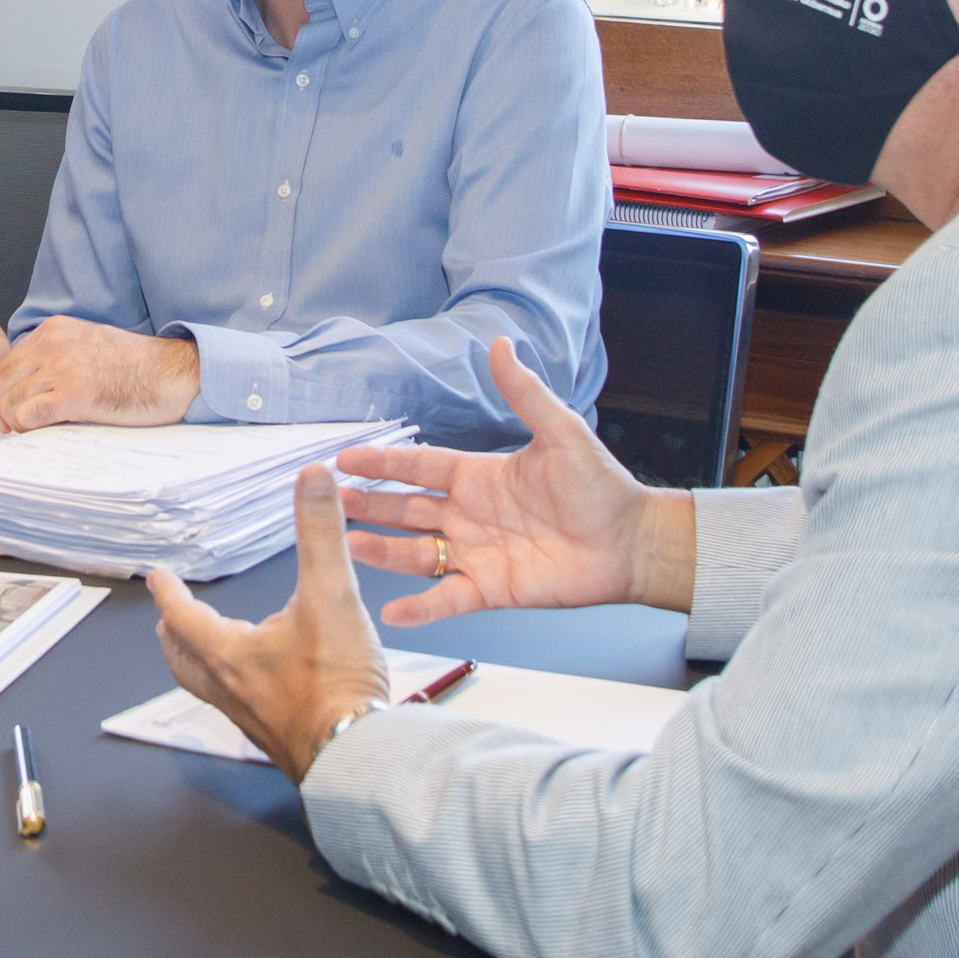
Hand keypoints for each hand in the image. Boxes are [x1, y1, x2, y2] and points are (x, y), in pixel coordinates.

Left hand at [0, 317, 200, 431]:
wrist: (172, 374)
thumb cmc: (138, 367)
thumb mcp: (90, 345)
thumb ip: (59, 357)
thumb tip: (31, 388)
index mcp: (55, 329)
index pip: (9, 362)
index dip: (9, 391)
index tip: (18, 412)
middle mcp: (53, 343)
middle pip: (4, 382)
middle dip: (7, 409)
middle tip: (18, 429)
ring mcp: (62, 367)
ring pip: (12, 401)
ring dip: (19, 423)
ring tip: (36, 433)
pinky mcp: (73, 393)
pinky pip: (29, 416)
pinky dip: (30, 429)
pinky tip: (45, 434)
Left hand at [147, 466, 391, 781]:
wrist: (358, 754)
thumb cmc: (337, 683)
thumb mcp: (332, 595)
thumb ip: (320, 533)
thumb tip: (313, 476)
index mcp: (227, 653)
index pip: (183, 616)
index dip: (170, 592)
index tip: (158, 577)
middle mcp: (230, 689)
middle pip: (184, 659)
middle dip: (175, 634)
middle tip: (169, 619)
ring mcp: (251, 717)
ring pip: (209, 687)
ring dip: (201, 664)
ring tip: (209, 650)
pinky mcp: (278, 736)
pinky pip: (243, 708)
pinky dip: (239, 688)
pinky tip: (265, 685)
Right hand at [337, 337, 696, 620]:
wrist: (631, 542)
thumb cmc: (601, 486)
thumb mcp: (561, 433)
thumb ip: (525, 394)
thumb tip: (502, 345)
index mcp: (478, 476)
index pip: (419, 467)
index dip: (383, 463)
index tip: (346, 457)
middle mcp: (468, 515)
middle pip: (404, 510)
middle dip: (366, 506)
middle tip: (328, 502)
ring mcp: (475, 553)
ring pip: (414, 552)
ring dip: (380, 551)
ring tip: (345, 546)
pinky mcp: (490, 589)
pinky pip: (447, 598)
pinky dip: (421, 607)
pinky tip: (392, 611)